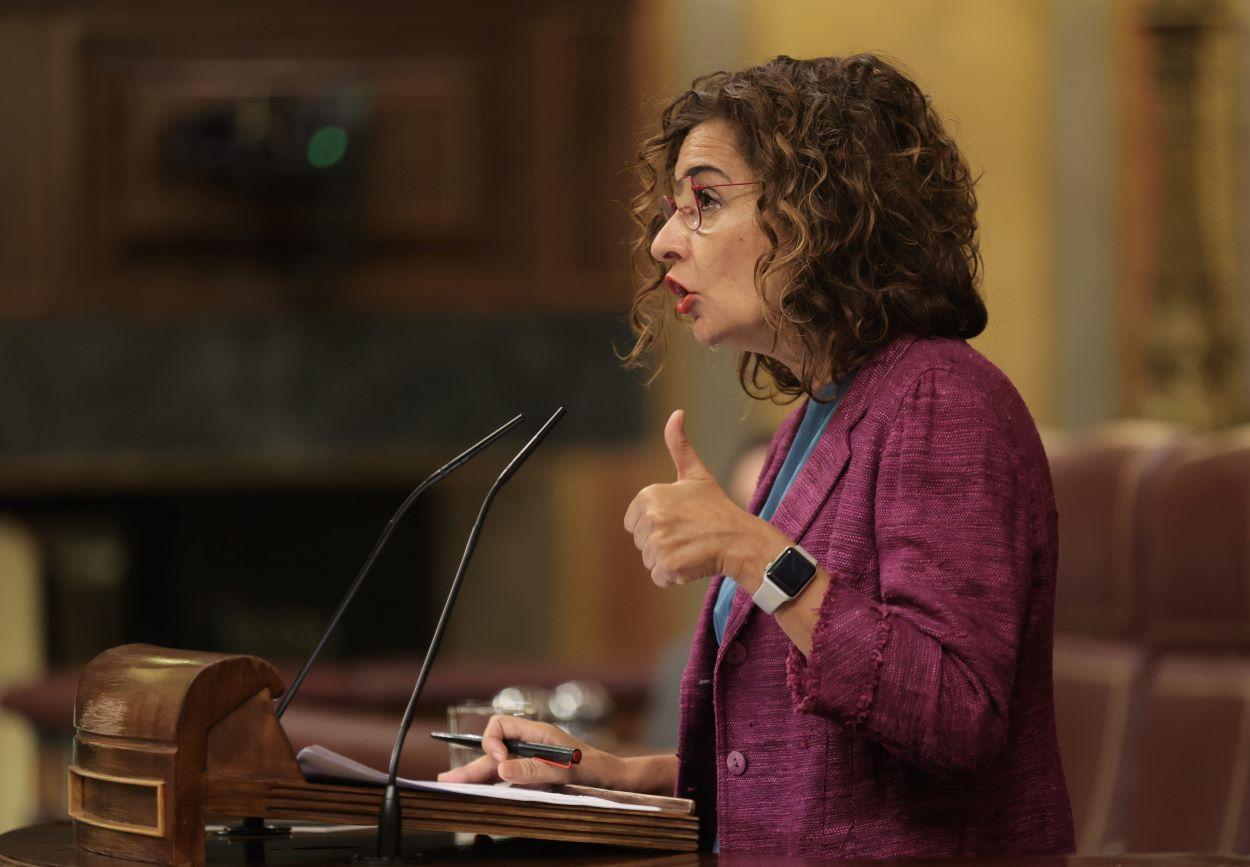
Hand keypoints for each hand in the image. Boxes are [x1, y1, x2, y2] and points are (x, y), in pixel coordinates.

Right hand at [436, 715, 621, 787]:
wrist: (613, 779)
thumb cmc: (595, 769)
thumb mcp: (565, 768)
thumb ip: (533, 768)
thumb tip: (501, 767)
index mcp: (537, 733)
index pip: (501, 726)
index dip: (492, 742)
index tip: (498, 762)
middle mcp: (531, 744)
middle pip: (494, 750)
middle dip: (471, 764)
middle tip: (446, 781)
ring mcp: (532, 760)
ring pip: (498, 766)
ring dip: (476, 775)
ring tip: (453, 786)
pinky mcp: (536, 775)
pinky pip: (508, 777)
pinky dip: (492, 783)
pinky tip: (479, 791)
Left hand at [623, 409, 759, 586]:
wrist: (741, 539)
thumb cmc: (717, 508)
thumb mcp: (696, 474)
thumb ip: (679, 445)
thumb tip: (676, 412)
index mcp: (649, 496)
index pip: (633, 522)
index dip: (656, 525)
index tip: (679, 520)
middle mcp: (650, 518)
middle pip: (641, 542)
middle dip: (662, 542)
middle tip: (689, 534)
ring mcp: (658, 543)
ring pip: (650, 560)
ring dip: (669, 559)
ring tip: (692, 547)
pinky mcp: (667, 566)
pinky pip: (660, 576)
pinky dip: (675, 575)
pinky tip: (693, 562)